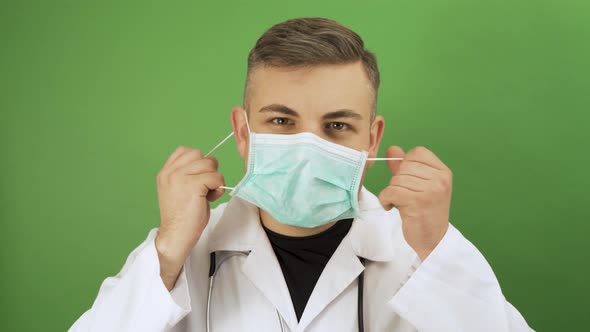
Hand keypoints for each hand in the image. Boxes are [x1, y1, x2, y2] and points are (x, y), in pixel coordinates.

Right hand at [155, 146, 224, 289]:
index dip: (198, 162)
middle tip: (204, 188)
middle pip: (200, 155)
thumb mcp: (178, 189)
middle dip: (208, 170)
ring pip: (210, 164)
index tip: (198, 179)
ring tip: (207, 194)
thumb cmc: (182, 216)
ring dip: (215, 179)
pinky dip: (218, 187)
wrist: (176, 235)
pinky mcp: (193, 185)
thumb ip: (187, 174)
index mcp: (165, 172)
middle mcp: (171, 172)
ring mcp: (180, 177)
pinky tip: (210, 198)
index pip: (185, 151)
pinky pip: (216, 177)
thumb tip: (209, 162)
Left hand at [378, 146, 451, 260]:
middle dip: (398, 180)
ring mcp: (431, 190)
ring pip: (396, 179)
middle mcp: (440, 179)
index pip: (417, 153)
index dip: (406, 164)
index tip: (409, 180)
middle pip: (404, 166)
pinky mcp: (418, 202)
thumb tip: (392, 149)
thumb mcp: (418, 185)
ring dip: (392, 192)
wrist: (432, 240)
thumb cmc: (424, 211)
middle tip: (404, 195)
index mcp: (443, 172)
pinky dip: (386, 199)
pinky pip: (391, 191)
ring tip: (400, 203)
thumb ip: (404, 167)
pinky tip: (391, 206)